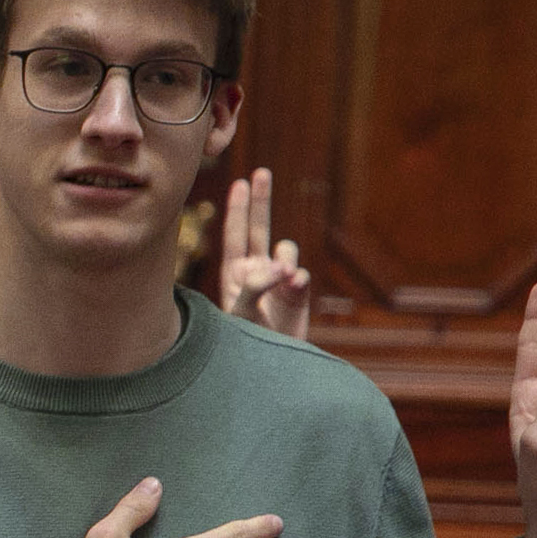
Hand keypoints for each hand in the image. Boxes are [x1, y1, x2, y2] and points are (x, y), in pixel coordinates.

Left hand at [218, 167, 310, 340]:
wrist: (266, 365)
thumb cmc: (242, 340)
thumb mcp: (239, 314)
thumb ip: (254, 289)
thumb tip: (278, 267)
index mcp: (234, 272)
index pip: (235, 234)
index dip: (237, 209)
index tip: (239, 182)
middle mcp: (256, 270)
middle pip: (258, 228)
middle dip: (260, 201)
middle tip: (261, 172)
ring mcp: (279, 279)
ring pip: (286, 249)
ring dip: (283, 256)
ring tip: (280, 277)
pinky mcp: (298, 292)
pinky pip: (302, 275)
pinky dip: (297, 279)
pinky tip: (292, 287)